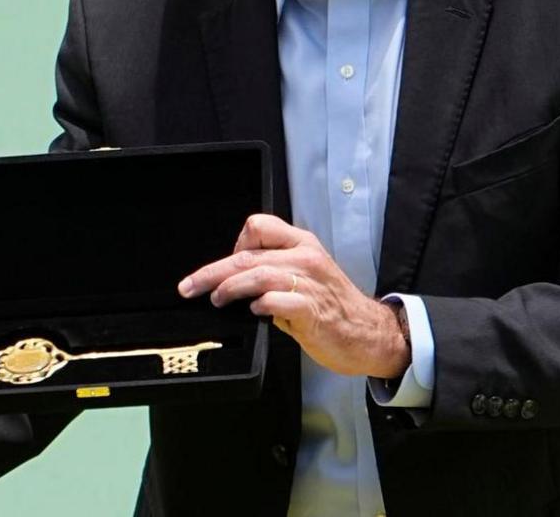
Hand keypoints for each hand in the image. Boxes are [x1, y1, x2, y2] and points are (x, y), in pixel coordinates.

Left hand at [178, 214, 409, 378]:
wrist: (369, 334)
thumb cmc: (334, 308)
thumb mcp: (304, 277)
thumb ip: (273, 273)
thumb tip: (232, 281)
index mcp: (302, 244)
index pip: (259, 225)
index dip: (236, 244)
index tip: (225, 266)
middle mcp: (305, 257)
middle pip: (248, 255)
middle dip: (211, 271)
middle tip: (189, 286)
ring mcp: (310, 283)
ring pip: (258, 273)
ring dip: (230, 287)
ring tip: (216, 299)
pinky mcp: (313, 310)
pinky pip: (278, 301)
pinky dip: (260, 305)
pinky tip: (254, 311)